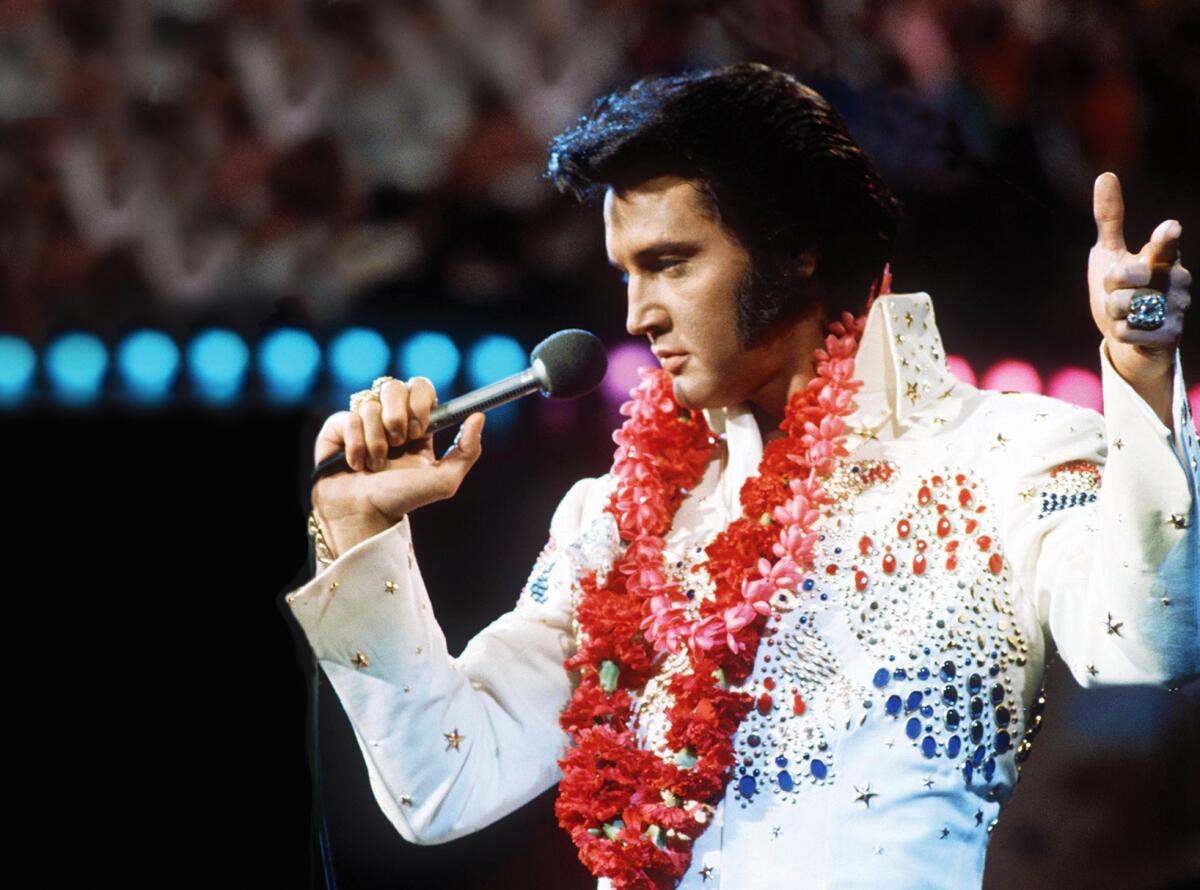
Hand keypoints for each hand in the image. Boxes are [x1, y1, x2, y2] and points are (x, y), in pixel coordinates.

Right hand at [311, 377, 485, 556]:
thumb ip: (468, 450)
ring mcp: (362, 420)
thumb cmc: (403, 499)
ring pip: (370, 406)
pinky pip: (348, 418)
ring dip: (376, 442)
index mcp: (416, 423)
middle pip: (393, 386)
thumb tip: (478, 416)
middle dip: (397, 418)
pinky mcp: (337, 427)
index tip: (420, 428)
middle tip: (398, 445)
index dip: (420, 401)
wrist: (364, 515)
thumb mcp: (444, 480)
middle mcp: (389, 417)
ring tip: (376, 466)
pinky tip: (357, 464)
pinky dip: (356, 446)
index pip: (420, 387)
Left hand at [1089, 172, 1190, 390]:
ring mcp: (1177, 307)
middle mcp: (1176, 279)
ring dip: (1113, 312)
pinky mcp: (1171, 335)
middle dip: (1110, 287)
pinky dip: (1120, 333)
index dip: (1164, 238)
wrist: (1126, 336)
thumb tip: (1106, 175)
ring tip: (1125, 313)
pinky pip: (1130, 332)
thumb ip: (1110, 219)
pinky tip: (1130, 331)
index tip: (1168, 228)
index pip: (1163, 244)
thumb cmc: (1118, 289)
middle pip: (1126, 277)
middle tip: (1117, 292)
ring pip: (1125, 306)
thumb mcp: (1108, 254)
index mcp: (1163, 256)